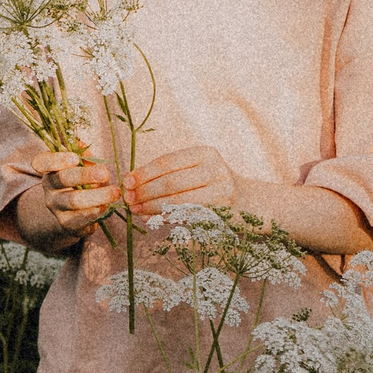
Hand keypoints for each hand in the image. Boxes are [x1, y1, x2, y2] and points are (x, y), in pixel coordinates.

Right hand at [18, 149, 120, 246]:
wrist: (73, 213)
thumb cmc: (81, 181)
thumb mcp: (81, 165)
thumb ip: (82, 153)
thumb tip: (81, 142)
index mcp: (49, 169)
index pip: (41, 162)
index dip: (56, 159)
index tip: (75, 158)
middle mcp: (49, 187)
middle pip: (62, 179)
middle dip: (85, 175)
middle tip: (105, 173)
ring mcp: (56, 207)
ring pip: (74, 200)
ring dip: (98, 196)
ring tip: (115, 192)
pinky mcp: (67, 223)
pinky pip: (82, 218)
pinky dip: (97, 211)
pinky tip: (108, 206)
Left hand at [126, 146, 240, 216]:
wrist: (245, 202)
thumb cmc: (209, 182)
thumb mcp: (195, 168)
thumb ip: (168, 172)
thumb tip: (131, 181)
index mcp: (205, 153)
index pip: (168, 162)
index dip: (145, 172)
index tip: (127, 181)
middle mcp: (216, 170)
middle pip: (171, 183)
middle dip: (145, 192)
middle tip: (128, 199)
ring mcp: (221, 194)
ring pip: (178, 202)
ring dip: (152, 208)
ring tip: (135, 210)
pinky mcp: (220, 214)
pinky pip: (185, 217)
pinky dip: (164, 218)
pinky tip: (150, 218)